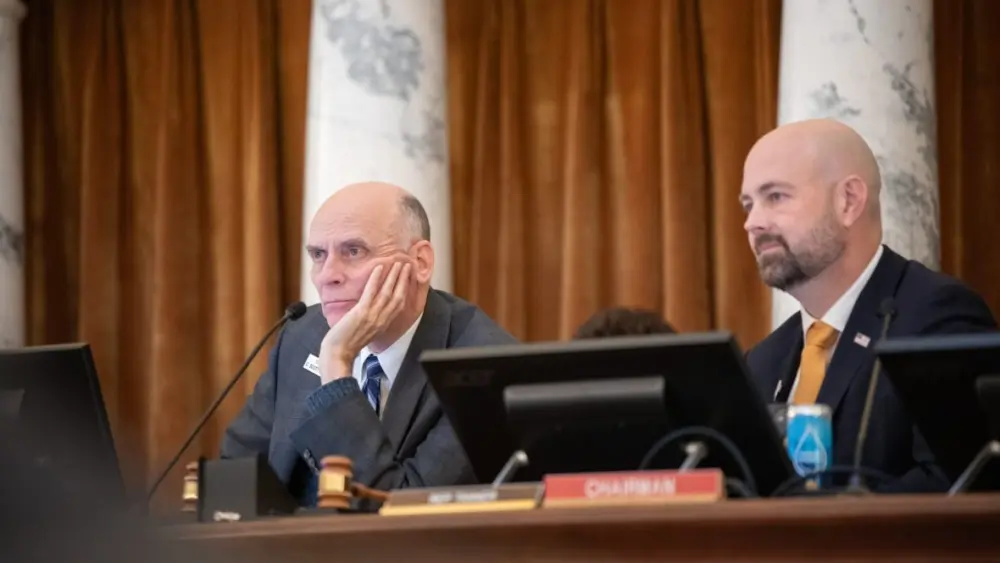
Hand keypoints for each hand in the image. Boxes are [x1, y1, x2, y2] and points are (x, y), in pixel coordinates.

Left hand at [318, 262, 411, 383]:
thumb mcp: (366, 331)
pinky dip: (375, 279)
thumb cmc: (348, 344)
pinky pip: (371, 292)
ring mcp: (373, 316)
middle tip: (406, 265)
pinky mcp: (361, 313)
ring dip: (393, 276)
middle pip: (397, 295)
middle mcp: (382, 319)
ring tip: (397, 263)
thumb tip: (370, 308)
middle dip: (403, 279)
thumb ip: (372, 319)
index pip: (399, 304)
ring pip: (387, 292)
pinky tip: (378, 268)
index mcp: (384, 324)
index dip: (405, 289)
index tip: (408, 277)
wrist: (338, 353)